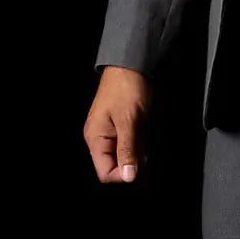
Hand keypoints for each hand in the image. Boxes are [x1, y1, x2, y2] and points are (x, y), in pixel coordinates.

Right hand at [83, 66, 151, 182]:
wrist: (131, 62)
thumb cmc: (127, 86)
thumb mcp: (129, 120)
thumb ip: (128, 149)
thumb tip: (128, 176)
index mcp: (95, 138)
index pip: (105, 172)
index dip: (123, 173)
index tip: (139, 163)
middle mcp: (99, 137)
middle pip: (115, 164)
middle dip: (133, 159)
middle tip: (143, 143)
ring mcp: (109, 130)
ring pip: (124, 153)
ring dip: (137, 149)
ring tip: (143, 131)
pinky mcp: (120, 124)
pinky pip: (129, 141)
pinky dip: (139, 140)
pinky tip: (144, 128)